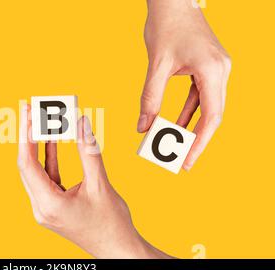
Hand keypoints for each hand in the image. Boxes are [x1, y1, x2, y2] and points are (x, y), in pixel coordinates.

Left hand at [18, 105, 170, 258]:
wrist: (118, 250)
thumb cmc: (112, 223)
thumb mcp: (100, 184)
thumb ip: (88, 151)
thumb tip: (81, 122)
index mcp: (49, 204)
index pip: (27, 164)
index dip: (25, 135)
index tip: (25, 112)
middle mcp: (41, 208)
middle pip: (27, 166)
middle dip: (28, 136)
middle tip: (29, 110)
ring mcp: (46, 209)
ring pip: (36, 171)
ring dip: (39, 146)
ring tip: (41, 121)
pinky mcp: (53, 207)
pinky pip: (47, 178)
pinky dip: (49, 160)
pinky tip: (53, 141)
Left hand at [139, 0, 231, 170]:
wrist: (172, 0)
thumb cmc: (165, 26)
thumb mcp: (156, 65)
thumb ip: (150, 98)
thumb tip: (142, 128)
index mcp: (212, 70)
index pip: (211, 116)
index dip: (200, 142)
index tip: (187, 161)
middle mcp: (220, 70)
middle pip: (212, 115)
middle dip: (196, 139)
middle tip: (180, 161)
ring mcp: (216, 68)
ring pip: (206, 107)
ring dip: (190, 127)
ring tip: (174, 147)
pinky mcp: (207, 67)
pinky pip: (199, 96)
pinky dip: (187, 112)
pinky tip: (174, 125)